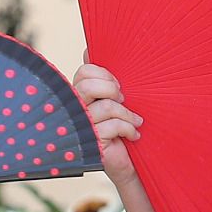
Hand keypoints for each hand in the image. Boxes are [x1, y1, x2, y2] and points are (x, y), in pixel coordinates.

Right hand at [72, 60, 142, 188]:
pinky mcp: (92, 143)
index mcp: (79, 95)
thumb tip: (88, 49)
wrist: (128, 162)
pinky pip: (112, 126)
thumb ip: (103, 78)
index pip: (84, 73)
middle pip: (88, 87)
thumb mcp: (115, 99)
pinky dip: (129, 129)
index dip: (104, 75)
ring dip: (127, 113)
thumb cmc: (122, 128)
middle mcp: (75, 110)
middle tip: (124, 100)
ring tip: (136, 121)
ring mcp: (82, 127)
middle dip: (112, 90)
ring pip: (105, 107)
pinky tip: (134, 135)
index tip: (118, 86)